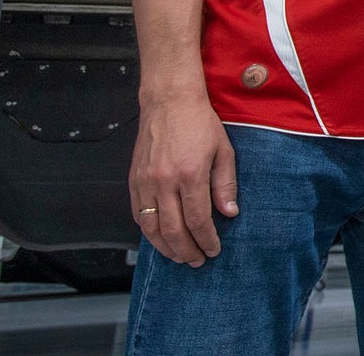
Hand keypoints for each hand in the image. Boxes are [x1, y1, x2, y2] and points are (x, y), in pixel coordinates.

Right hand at [127, 94, 237, 265]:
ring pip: (151, 228)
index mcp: (190, 174)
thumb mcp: (224, 151)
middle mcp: (164, 181)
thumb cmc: (200, 123)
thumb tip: (229, 213)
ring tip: (179, 256)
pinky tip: (160, 238)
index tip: (214, 250)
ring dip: (165, 247)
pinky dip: (148, 232)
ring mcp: (145, 182)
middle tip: (197, 261)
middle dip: (186, 251)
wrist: (169, 101)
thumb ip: (225, 185)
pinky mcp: (133, 180)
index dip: (206, 240)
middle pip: (173, 230)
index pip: (198, 220)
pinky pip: (137, 215)